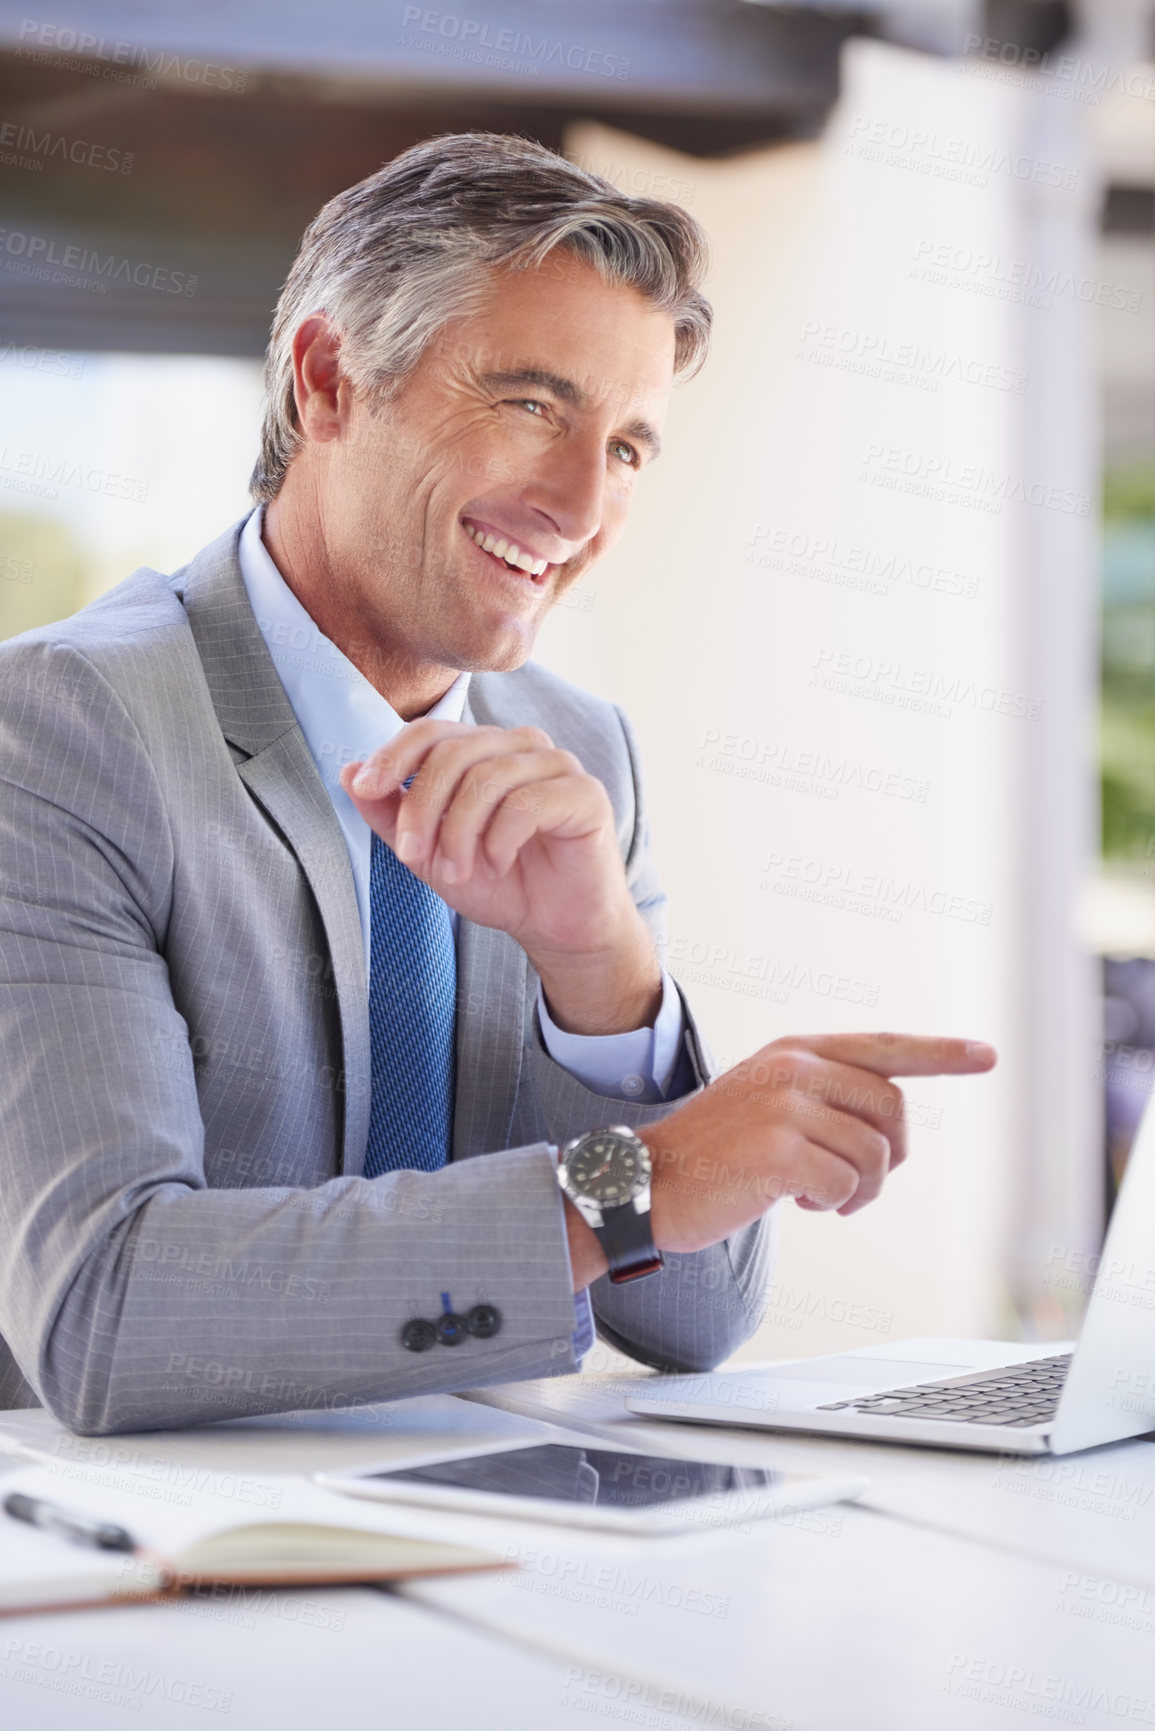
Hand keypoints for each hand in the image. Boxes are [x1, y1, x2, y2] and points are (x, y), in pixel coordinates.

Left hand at [340, 720, 661, 1034]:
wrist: (555, 927)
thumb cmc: (498, 884)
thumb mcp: (430, 853)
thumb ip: (391, 815)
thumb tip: (348, 771)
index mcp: (484, 750)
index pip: (432, 732)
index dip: (394, 755)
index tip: (367, 788)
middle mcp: (521, 746)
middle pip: (454, 753)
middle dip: (422, 807)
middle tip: (414, 856)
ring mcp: (557, 766)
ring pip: (488, 777)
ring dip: (459, 833)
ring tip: (457, 872)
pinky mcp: (585, 794)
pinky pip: (528, 803)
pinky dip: (501, 839)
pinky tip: (500, 864)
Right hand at [636, 1032, 996, 1255]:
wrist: (646, 1181)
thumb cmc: (711, 1154)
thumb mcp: (766, 1102)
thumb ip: (821, 1097)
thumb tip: (886, 1127)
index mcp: (795, 1051)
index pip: (884, 1047)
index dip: (941, 1053)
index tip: (986, 1054)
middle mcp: (795, 1068)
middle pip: (892, 1110)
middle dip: (889, 1158)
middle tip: (854, 1185)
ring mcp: (786, 1106)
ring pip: (875, 1155)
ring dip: (857, 1191)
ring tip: (814, 1196)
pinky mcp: (779, 1150)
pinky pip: (845, 1185)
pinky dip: (830, 1205)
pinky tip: (794, 1202)